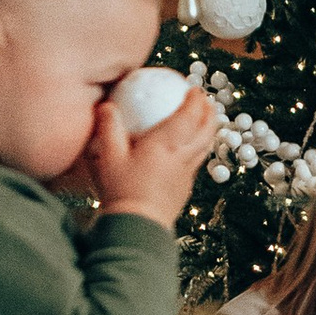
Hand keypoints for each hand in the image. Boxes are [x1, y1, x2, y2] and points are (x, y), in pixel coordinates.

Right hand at [84, 85, 217, 228]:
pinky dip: (199, 148)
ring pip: (205, 147)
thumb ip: (108, 128)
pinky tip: (188, 150)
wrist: (137, 226)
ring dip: (208, 130)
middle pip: (206, 130)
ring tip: (204, 121)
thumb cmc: (122, 191)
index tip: (194, 88)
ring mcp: (187, 174)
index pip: (189, 116)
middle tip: (205, 101)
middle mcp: (183, 157)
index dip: (195, 100)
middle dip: (209, 112)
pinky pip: (197, 162)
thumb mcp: (108, 157)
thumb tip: (107, 106)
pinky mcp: (184, 188)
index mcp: (166, 144)